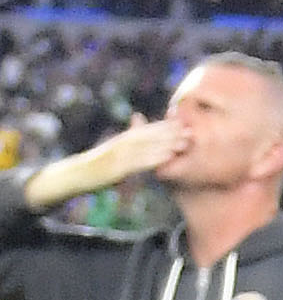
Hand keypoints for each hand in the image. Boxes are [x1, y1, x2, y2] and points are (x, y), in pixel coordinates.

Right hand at [23, 117, 190, 210]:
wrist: (74, 176)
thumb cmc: (94, 168)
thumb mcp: (111, 154)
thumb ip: (124, 146)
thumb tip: (132, 143)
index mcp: (121, 141)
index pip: (145, 131)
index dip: (164, 127)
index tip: (182, 123)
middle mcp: (121, 144)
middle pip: (148, 135)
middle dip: (170, 132)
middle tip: (190, 129)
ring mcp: (118, 155)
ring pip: (146, 147)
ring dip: (166, 144)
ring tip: (185, 142)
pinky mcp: (116, 168)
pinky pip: (138, 163)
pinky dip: (153, 159)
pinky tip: (168, 158)